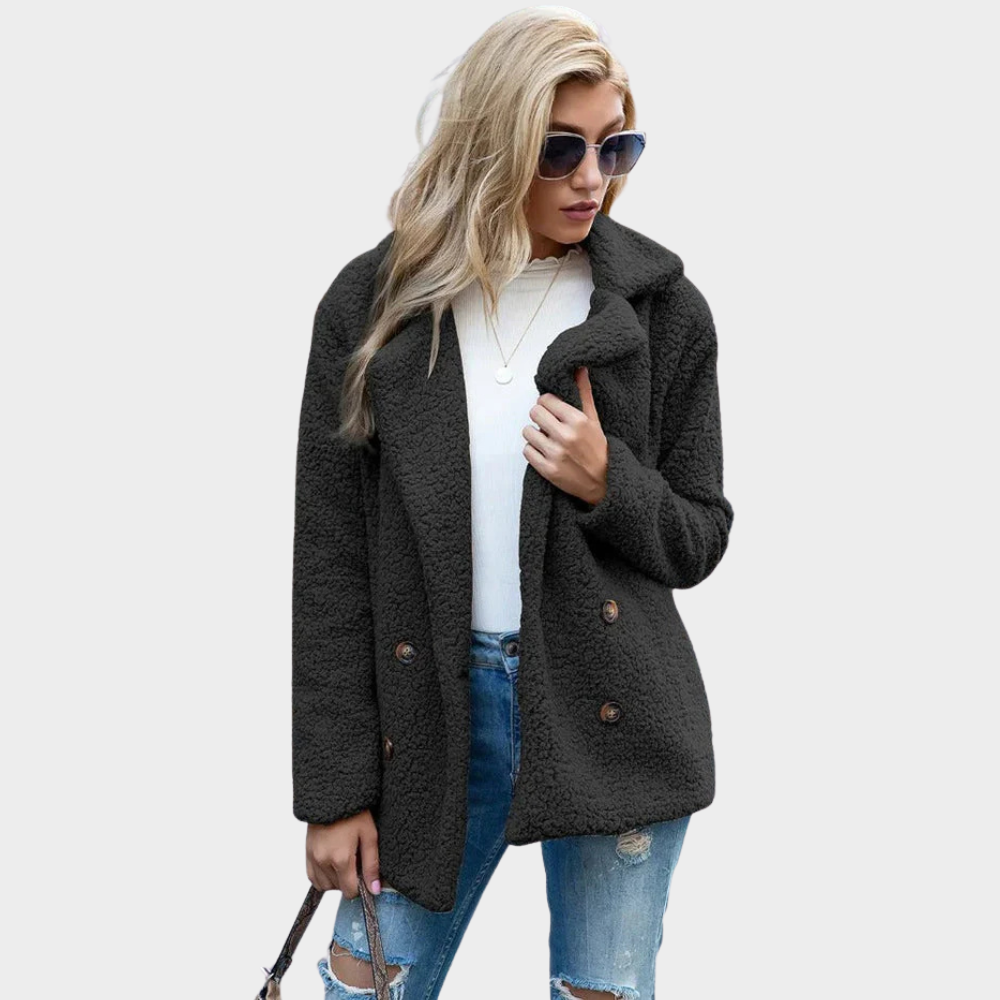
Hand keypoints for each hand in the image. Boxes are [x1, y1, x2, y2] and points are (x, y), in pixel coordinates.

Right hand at [306, 809, 380, 897]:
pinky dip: (323, 876)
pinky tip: (333, 863)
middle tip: (356, 860)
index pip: (350, 890)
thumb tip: (374, 889)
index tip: (365, 874)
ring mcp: (313, 857)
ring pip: (325, 885)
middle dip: (349, 880)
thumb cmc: (354, 812)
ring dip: (336, 880)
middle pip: (338, 888)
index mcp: (341, 858)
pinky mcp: (307, 853)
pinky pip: (312, 877)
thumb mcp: (369, 836)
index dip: (361, 886)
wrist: (333, 795)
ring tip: (345, 861)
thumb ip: (371, 865)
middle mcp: (323, 861)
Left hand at [522, 366, 607, 505]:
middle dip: (540, 416)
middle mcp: (566, 436)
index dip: (547, 403)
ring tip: (547, 438)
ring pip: (527, 431)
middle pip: (534, 412)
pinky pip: (527, 451)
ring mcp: (556, 454)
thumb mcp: (594, 419)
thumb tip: (580, 369)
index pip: (546, 399)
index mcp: (578, 420)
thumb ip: (583, 393)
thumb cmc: (598, 449)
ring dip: (535, 434)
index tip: (553, 410)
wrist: (604, 481)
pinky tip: (545, 451)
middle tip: (548, 424)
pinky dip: (533, 450)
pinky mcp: (548, 470)